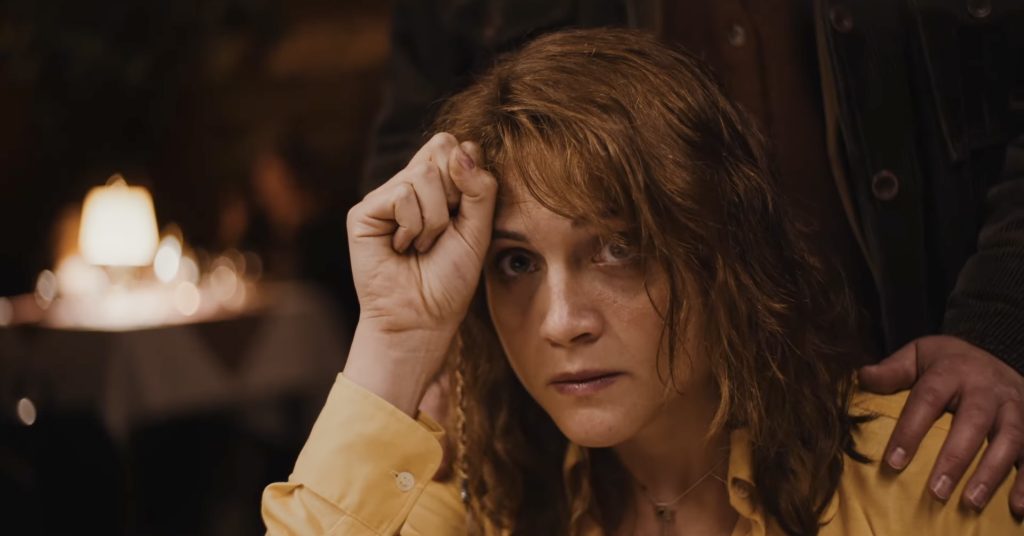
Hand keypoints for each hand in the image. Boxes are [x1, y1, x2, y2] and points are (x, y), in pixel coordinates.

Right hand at [344, 133, 497, 414]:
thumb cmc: (450, 279)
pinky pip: (401, 195)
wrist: (422, 317)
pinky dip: (412, 226)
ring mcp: (386, 197)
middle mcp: (410, 185)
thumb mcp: (478, 230)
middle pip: (440, 150)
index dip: (468, 173)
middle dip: (453, 196)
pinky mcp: (364, 212)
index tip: (464, 214)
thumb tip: (461, 146)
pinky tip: (402, 248)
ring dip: (434, 220)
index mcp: (439, 185)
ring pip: (423, 175)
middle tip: (443, 231)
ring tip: (423, 245)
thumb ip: (480, 187)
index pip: (455, 146)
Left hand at [858, 335, 1023, 515]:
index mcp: (953, 371)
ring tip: (971, 502)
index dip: (911, 429)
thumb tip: (862, 377)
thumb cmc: (948, 362)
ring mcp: (1014, 407)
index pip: (929, 398)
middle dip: (955, 458)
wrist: (996, 353)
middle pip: (973, 422)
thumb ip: (893, 370)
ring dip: (991, 473)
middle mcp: (987, 388)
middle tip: (935, 491)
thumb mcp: (919, 355)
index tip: (894, 462)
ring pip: (1009, 439)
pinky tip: (1017, 508)